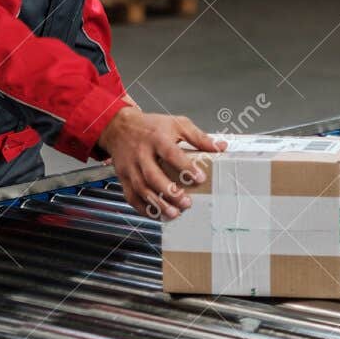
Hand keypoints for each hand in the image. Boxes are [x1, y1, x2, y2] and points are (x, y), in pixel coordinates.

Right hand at [97, 107, 225, 220]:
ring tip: (173, 213)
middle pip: (153, 175)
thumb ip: (198, 137)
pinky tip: (156, 214)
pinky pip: (131, 196)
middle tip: (186, 202)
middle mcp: (141, 153)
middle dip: (169, 191)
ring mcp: (130, 167)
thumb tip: (220, 147)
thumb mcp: (176, 124)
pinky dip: (142, 208)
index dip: (185, 166)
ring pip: (141, 188)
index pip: (171, 153)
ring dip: (157, 203)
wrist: (119, 127)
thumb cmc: (150, 126)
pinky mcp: (123, 177)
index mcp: (156, 138)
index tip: (199, 178)